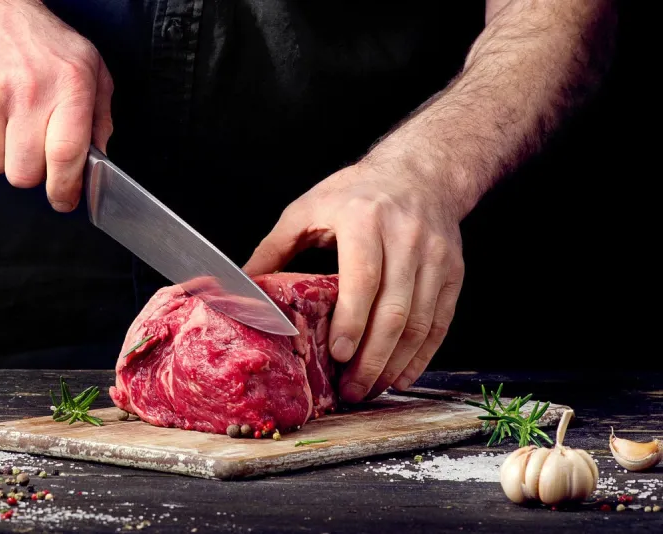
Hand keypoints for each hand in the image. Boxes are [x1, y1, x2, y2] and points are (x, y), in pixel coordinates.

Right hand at [0, 0, 113, 210]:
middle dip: (31, 174)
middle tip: (34, 153)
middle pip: (24, 172)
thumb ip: (100, 118)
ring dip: (1, 157)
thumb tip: (98, 160)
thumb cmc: (43, 43)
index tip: (64, 201)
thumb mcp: (90, 70)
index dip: (64, 189)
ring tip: (9, 126)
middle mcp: (30, 90)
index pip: (66, 155)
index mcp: (71, 86)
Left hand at [244, 160, 464, 402]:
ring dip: (395, 364)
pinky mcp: (453, 272)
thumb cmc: (357, 192)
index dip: (351, 322)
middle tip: (351, 389)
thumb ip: (275, 248)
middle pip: (394, 310)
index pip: (363, 279)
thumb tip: (243, 287)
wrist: (421, 173)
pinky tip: (401, 375)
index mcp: (364, 220)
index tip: (336, 354)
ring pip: (420, 322)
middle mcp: (405, 238)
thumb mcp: (309, 208)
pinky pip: (440, 322)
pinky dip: (422, 355)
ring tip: (370, 388)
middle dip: (372, 358)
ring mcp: (435, 257)